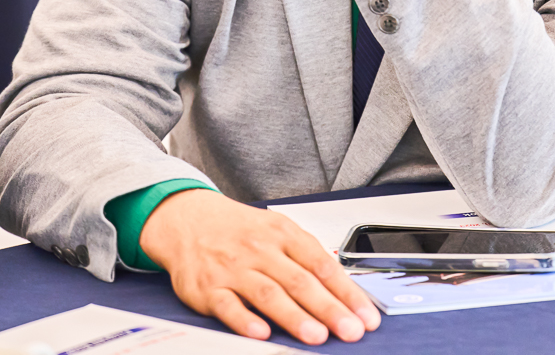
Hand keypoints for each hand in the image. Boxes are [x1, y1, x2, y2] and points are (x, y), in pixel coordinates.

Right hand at [139, 189, 380, 344]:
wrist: (188, 219)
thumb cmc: (240, 230)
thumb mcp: (278, 230)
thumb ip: (307, 257)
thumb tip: (345, 290)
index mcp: (284, 234)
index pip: (323, 265)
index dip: (347, 292)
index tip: (366, 316)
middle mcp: (261, 250)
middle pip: (300, 281)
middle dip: (329, 308)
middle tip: (351, 330)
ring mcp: (234, 269)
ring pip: (268, 293)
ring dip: (294, 316)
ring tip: (317, 336)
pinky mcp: (208, 288)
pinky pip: (228, 305)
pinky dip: (244, 320)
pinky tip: (261, 333)